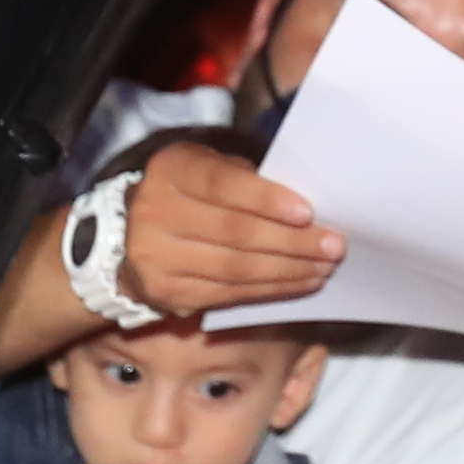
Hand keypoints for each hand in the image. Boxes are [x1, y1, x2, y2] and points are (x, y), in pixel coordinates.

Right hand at [121, 138, 341, 317]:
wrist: (130, 236)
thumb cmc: (190, 193)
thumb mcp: (209, 168)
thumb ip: (247, 180)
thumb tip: (306, 210)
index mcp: (170, 170)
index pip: (221, 185)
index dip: (266, 200)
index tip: (308, 212)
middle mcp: (154, 212)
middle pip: (234, 233)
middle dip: (291, 243)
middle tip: (333, 246)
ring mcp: (156, 258)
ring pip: (234, 270)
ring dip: (287, 272)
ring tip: (324, 268)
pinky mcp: (166, 294)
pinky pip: (228, 295)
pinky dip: (269, 291)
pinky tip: (299, 284)